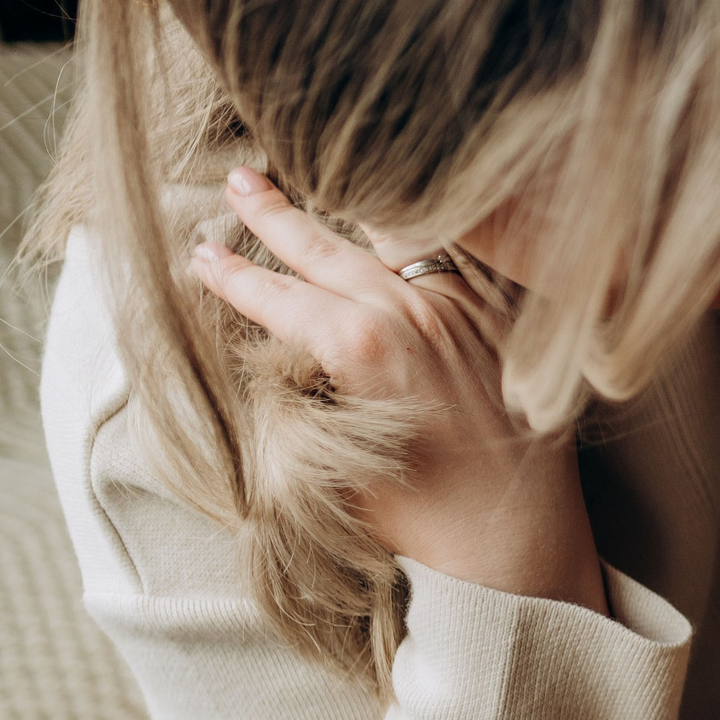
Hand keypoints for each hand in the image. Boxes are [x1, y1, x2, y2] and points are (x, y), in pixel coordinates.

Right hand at [191, 168, 607, 613]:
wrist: (519, 539)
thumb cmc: (422, 520)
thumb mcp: (331, 458)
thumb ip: (303, 392)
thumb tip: (279, 352)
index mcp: (365, 344)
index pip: (280, 297)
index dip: (235, 277)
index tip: (201, 255)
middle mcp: (417, 312)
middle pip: (329, 250)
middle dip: (277, 216)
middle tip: (239, 180)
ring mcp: (466, 309)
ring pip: (391, 245)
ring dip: (343, 220)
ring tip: (307, 188)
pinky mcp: (503, 321)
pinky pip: (448, 265)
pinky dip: (410, 246)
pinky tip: (390, 233)